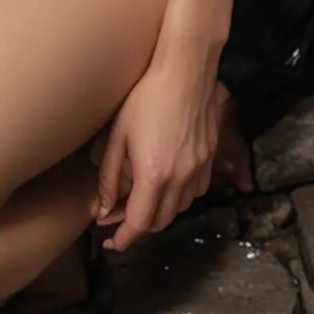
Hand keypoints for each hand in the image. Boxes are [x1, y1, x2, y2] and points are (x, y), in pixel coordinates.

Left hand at [93, 56, 224, 252]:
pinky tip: (167, 186)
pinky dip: (179, 199)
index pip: (139, 223)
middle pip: (160, 221)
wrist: (186, 70)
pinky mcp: (210, 158)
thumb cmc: (146, 96)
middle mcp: (180, 179)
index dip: (124, 237)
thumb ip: (110, 176)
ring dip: (159, 213)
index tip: (113, 243)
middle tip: (117, 218)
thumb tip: (103, 208)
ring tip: (139, 202)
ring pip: (179, 209)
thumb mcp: (118, 135)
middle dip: (139, 226)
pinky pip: (195, 192)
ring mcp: (199, 169)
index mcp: (154, 175)